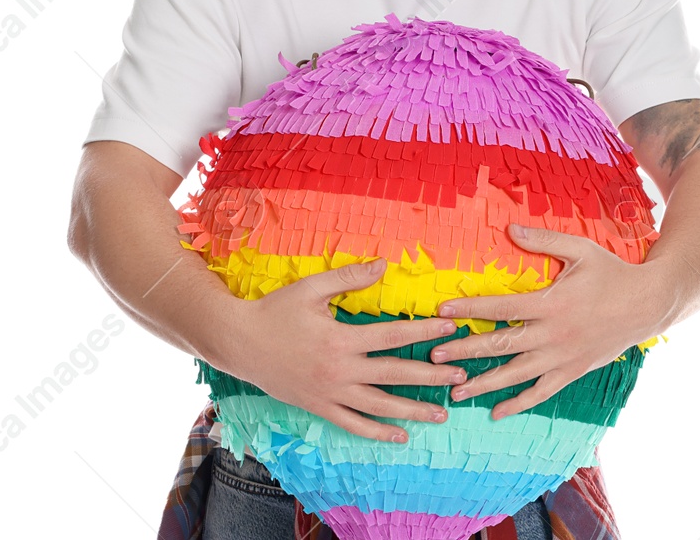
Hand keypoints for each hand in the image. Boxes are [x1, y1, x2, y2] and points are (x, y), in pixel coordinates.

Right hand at [222, 258, 471, 442]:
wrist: (239, 342)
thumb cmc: (275, 311)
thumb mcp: (311, 288)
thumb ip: (349, 277)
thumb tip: (383, 263)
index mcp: (341, 339)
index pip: (394, 336)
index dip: (425, 332)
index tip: (451, 328)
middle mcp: (340, 371)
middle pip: (395, 375)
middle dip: (431, 375)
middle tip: (461, 376)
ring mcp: (330, 393)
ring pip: (379, 406)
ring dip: (413, 411)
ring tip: (441, 414)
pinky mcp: (319, 407)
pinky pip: (353, 424)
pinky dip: (377, 433)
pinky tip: (400, 436)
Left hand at [429, 223, 667, 419]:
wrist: (647, 304)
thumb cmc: (611, 273)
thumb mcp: (579, 249)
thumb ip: (543, 240)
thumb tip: (509, 227)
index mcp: (550, 303)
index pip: (501, 308)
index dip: (470, 309)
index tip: (443, 311)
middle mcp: (553, 335)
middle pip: (501, 346)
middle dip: (465, 351)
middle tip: (435, 356)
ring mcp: (562, 357)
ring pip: (516, 374)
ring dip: (484, 383)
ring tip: (455, 389)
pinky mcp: (572, 371)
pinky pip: (541, 393)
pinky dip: (518, 403)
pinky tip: (496, 412)